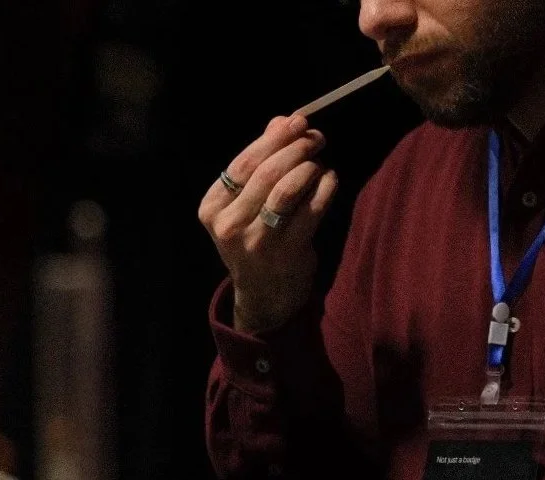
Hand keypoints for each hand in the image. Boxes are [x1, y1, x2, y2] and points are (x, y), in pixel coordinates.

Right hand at [198, 115, 337, 332]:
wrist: (265, 293)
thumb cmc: (256, 237)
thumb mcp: (245, 203)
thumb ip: (261, 161)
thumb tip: (282, 121)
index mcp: (212, 208)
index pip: (242, 164)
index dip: (273, 139)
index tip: (297, 121)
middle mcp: (229, 226)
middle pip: (265, 173)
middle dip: (295, 148)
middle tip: (316, 136)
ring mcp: (258, 242)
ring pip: (287, 190)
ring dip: (309, 167)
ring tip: (321, 160)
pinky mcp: (288, 252)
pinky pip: (312, 210)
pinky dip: (325, 188)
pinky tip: (331, 179)